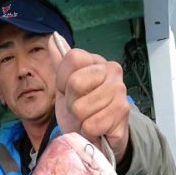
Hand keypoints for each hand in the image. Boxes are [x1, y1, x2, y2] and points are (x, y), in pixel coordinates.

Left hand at [49, 35, 129, 163]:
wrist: (101, 136)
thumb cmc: (84, 111)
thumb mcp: (66, 88)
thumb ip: (61, 64)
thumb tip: (53, 38)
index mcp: (96, 61)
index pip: (72, 58)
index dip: (62, 81)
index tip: (68, 92)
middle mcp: (111, 71)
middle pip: (75, 83)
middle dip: (71, 103)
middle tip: (80, 110)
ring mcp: (119, 90)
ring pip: (81, 108)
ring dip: (80, 121)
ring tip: (89, 120)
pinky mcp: (122, 112)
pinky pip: (91, 125)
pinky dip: (89, 132)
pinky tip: (97, 130)